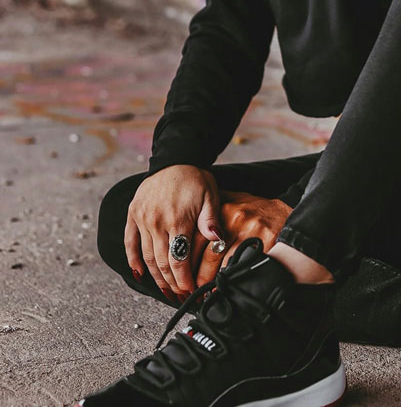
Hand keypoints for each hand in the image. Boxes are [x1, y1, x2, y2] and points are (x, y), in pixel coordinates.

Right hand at [124, 165, 222, 300]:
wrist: (176, 158)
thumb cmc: (197, 179)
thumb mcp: (210, 196)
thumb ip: (210, 220)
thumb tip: (216, 240)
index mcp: (178, 219)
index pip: (178, 260)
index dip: (183, 280)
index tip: (190, 291)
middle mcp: (156, 221)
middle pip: (161, 262)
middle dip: (171, 283)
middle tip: (180, 296)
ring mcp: (142, 218)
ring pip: (146, 257)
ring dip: (155, 277)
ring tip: (166, 290)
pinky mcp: (132, 214)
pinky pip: (129, 243)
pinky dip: (133, 261)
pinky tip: (140, 276)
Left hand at [192, 192, 291, 287]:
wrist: (285, 215)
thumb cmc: (258, 211)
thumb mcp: (234, 201)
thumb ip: (213, 208)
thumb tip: (187, 221)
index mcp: (225, 210)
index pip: (197, 239)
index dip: (188, 259)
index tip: (183, 272)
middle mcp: (237, 221)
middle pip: (209, 256)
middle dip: (199, 276)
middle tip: (192, 288)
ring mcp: (252, 235)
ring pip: (224, 267)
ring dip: (213, 283)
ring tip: (206, 292)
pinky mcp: (265, 248)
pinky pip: (242, 271)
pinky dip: (232, 284)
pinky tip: (226, 289)